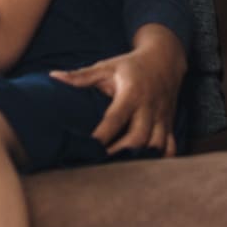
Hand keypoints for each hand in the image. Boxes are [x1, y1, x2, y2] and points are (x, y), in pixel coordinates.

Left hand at [49, 25, 185, 155]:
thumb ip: (80, 76)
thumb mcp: (105, 66)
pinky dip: (162, 158)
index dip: (103, 134)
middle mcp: (149, 108)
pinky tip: (148, 165)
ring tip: (122, 166)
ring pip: (157, 145)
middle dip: (122, 151)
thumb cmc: (130, 65)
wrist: (164, 60)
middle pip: (138, 137)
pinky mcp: (170, 123)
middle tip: (103, 161)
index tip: (90, 146)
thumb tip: (54, 76)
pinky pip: (171, 147)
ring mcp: (162, 117)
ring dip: (142, 157)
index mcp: (131, 94)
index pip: (116, 118)